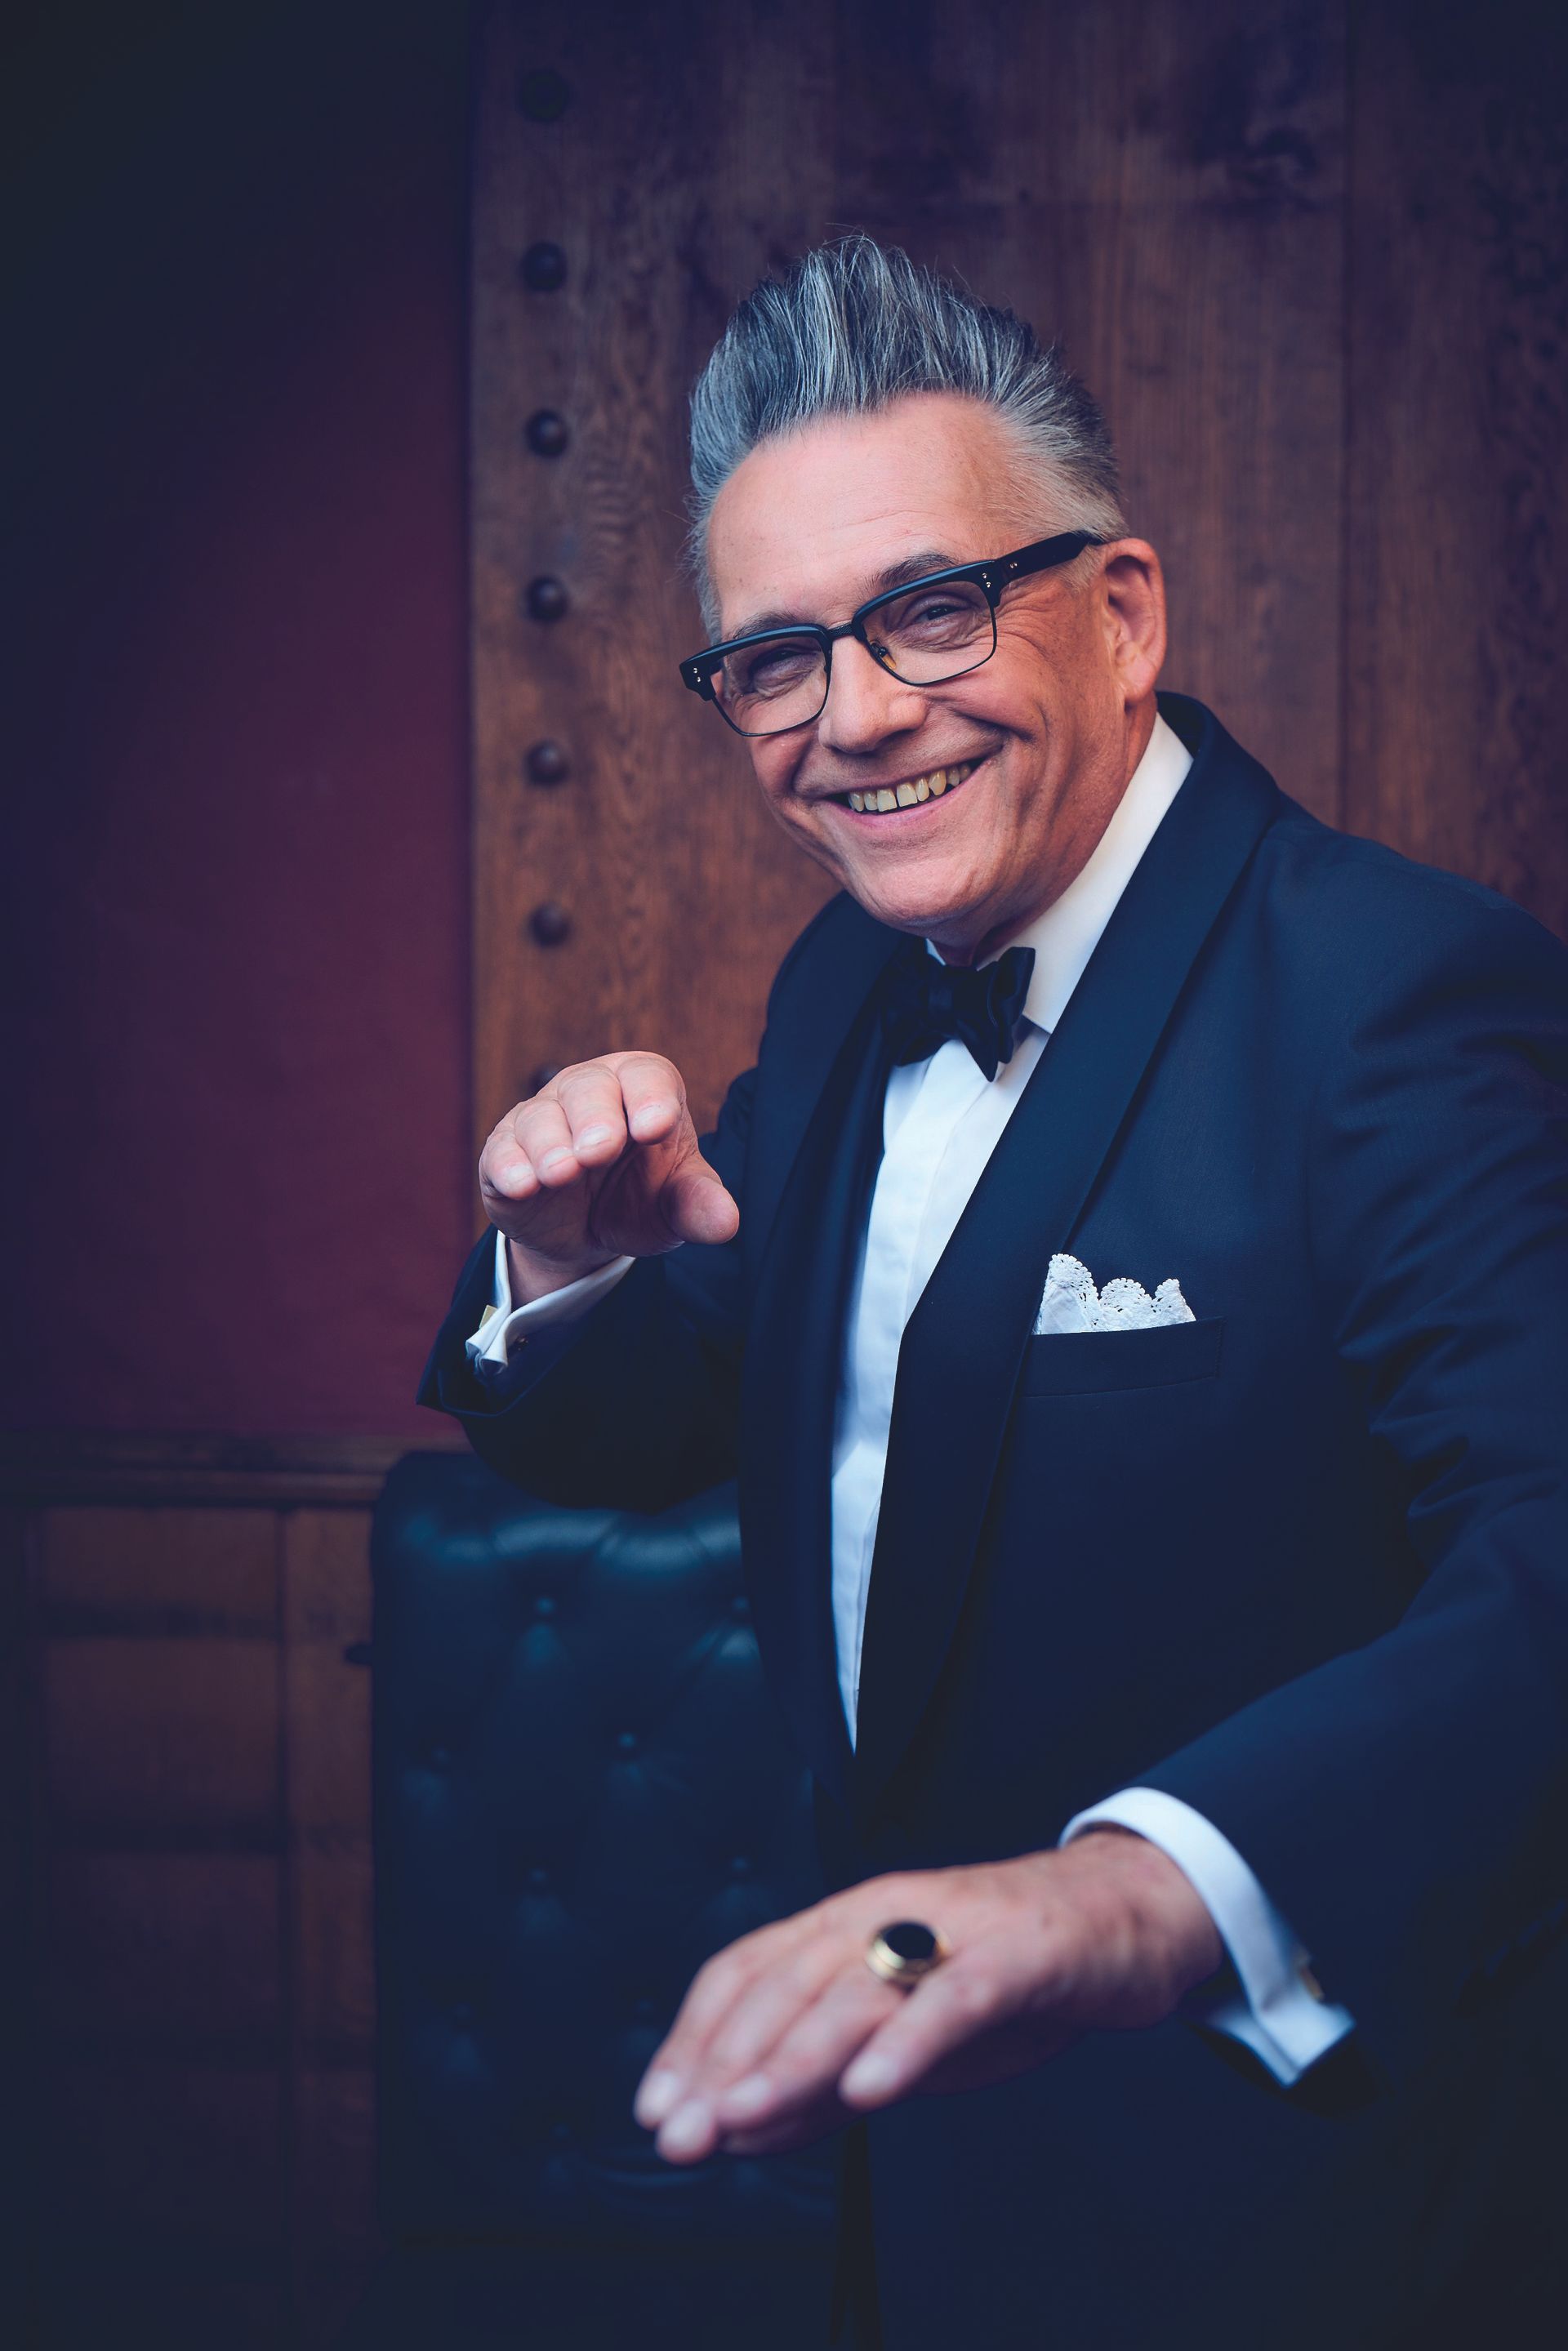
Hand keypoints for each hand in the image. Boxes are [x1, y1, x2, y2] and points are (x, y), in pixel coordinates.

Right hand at [478, 1051, 738, 1298]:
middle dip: (594, 1117)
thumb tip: (727, 1222)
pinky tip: (522, 1185)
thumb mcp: (674, 1206)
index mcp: (641, 1091)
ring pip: (539, 1116)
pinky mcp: (504, 1154)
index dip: (650, 1097)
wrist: (587, 1234)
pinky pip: (500, 1151)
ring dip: (550, 1144)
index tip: (655, 1127)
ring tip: (561, 1174)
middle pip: (588, 1086)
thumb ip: (698, 1207)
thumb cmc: (640, 1199)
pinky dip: (509, 1166)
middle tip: (600, 1150)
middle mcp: (589, 1093)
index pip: (646, 1076)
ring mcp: (541, 1120)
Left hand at [633, 1831, 1223, 2161]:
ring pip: (857, 1990)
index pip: (749, 1969)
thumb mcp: (899, 2034)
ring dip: (793, 2060)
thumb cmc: (1002, 1976)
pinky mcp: (1017, 1954)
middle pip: (788, 1982)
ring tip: (743, 2118)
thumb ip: (823, 2078)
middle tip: (682, 2135)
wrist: (1121, 1919)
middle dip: (725, 2062)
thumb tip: (738, 2127)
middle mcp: (886, 1912)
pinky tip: (868, 2094)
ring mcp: (951, 1929)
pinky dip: (906, 2045)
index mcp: (848, 1922)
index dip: (695, 2038)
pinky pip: (952, 2000)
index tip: (656, 2109)